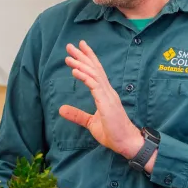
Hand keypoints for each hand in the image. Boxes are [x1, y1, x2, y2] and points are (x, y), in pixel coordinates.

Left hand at [60, 41, 143, 158]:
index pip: (96, 72)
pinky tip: (75, 71)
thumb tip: (61, 109)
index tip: (79, 49)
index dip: (88, 59)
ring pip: (93, 75)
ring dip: (81, 64)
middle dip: (82, 56)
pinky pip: (95, 86)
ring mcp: (108, 96)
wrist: (126, 142)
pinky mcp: (107, 103)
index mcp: (105, 94)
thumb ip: (77, 115)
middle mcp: (108, 91)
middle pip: (94, 69)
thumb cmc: (112, 133)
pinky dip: (85, 77)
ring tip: (69, 57)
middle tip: (70, 45)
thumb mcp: (90, 123)